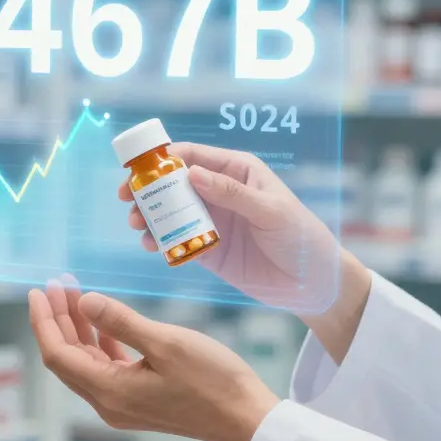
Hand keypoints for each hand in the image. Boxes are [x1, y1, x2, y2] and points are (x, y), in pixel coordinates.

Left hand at [29, 276, 279, 440]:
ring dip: (79, 327)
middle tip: (57, 283)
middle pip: (68, 358)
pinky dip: (100, 340)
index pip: (58, 355)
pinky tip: (101, 320)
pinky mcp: (139, 398)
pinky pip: (107, 367)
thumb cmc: (212, 381)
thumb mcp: (166, 343)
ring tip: (75, 293)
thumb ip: (121, 321)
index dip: (44, 322)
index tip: (39, 291)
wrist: (244, 417)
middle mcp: (110, 402)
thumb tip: (85, 300)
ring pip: (87, 361)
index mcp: (110, 392)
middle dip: (59, 319)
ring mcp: (124, 402)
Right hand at [119, 143, 340, 313]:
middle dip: (148, 189)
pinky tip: (151, 246)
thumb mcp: (271, 211)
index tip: (140, 170)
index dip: (163, 160)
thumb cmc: (300, 237)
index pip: (193, 156)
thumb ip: (232, 194)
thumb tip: (192, 174)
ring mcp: (213, 221)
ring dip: (150, 216)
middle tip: (127, 199)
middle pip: (174, 184)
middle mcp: (220, 192)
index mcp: (237, 172)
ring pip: (171, 212)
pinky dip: (161, 241)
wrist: (313, 284)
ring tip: (137, 225)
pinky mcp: (209, 249)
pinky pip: (178, 241)